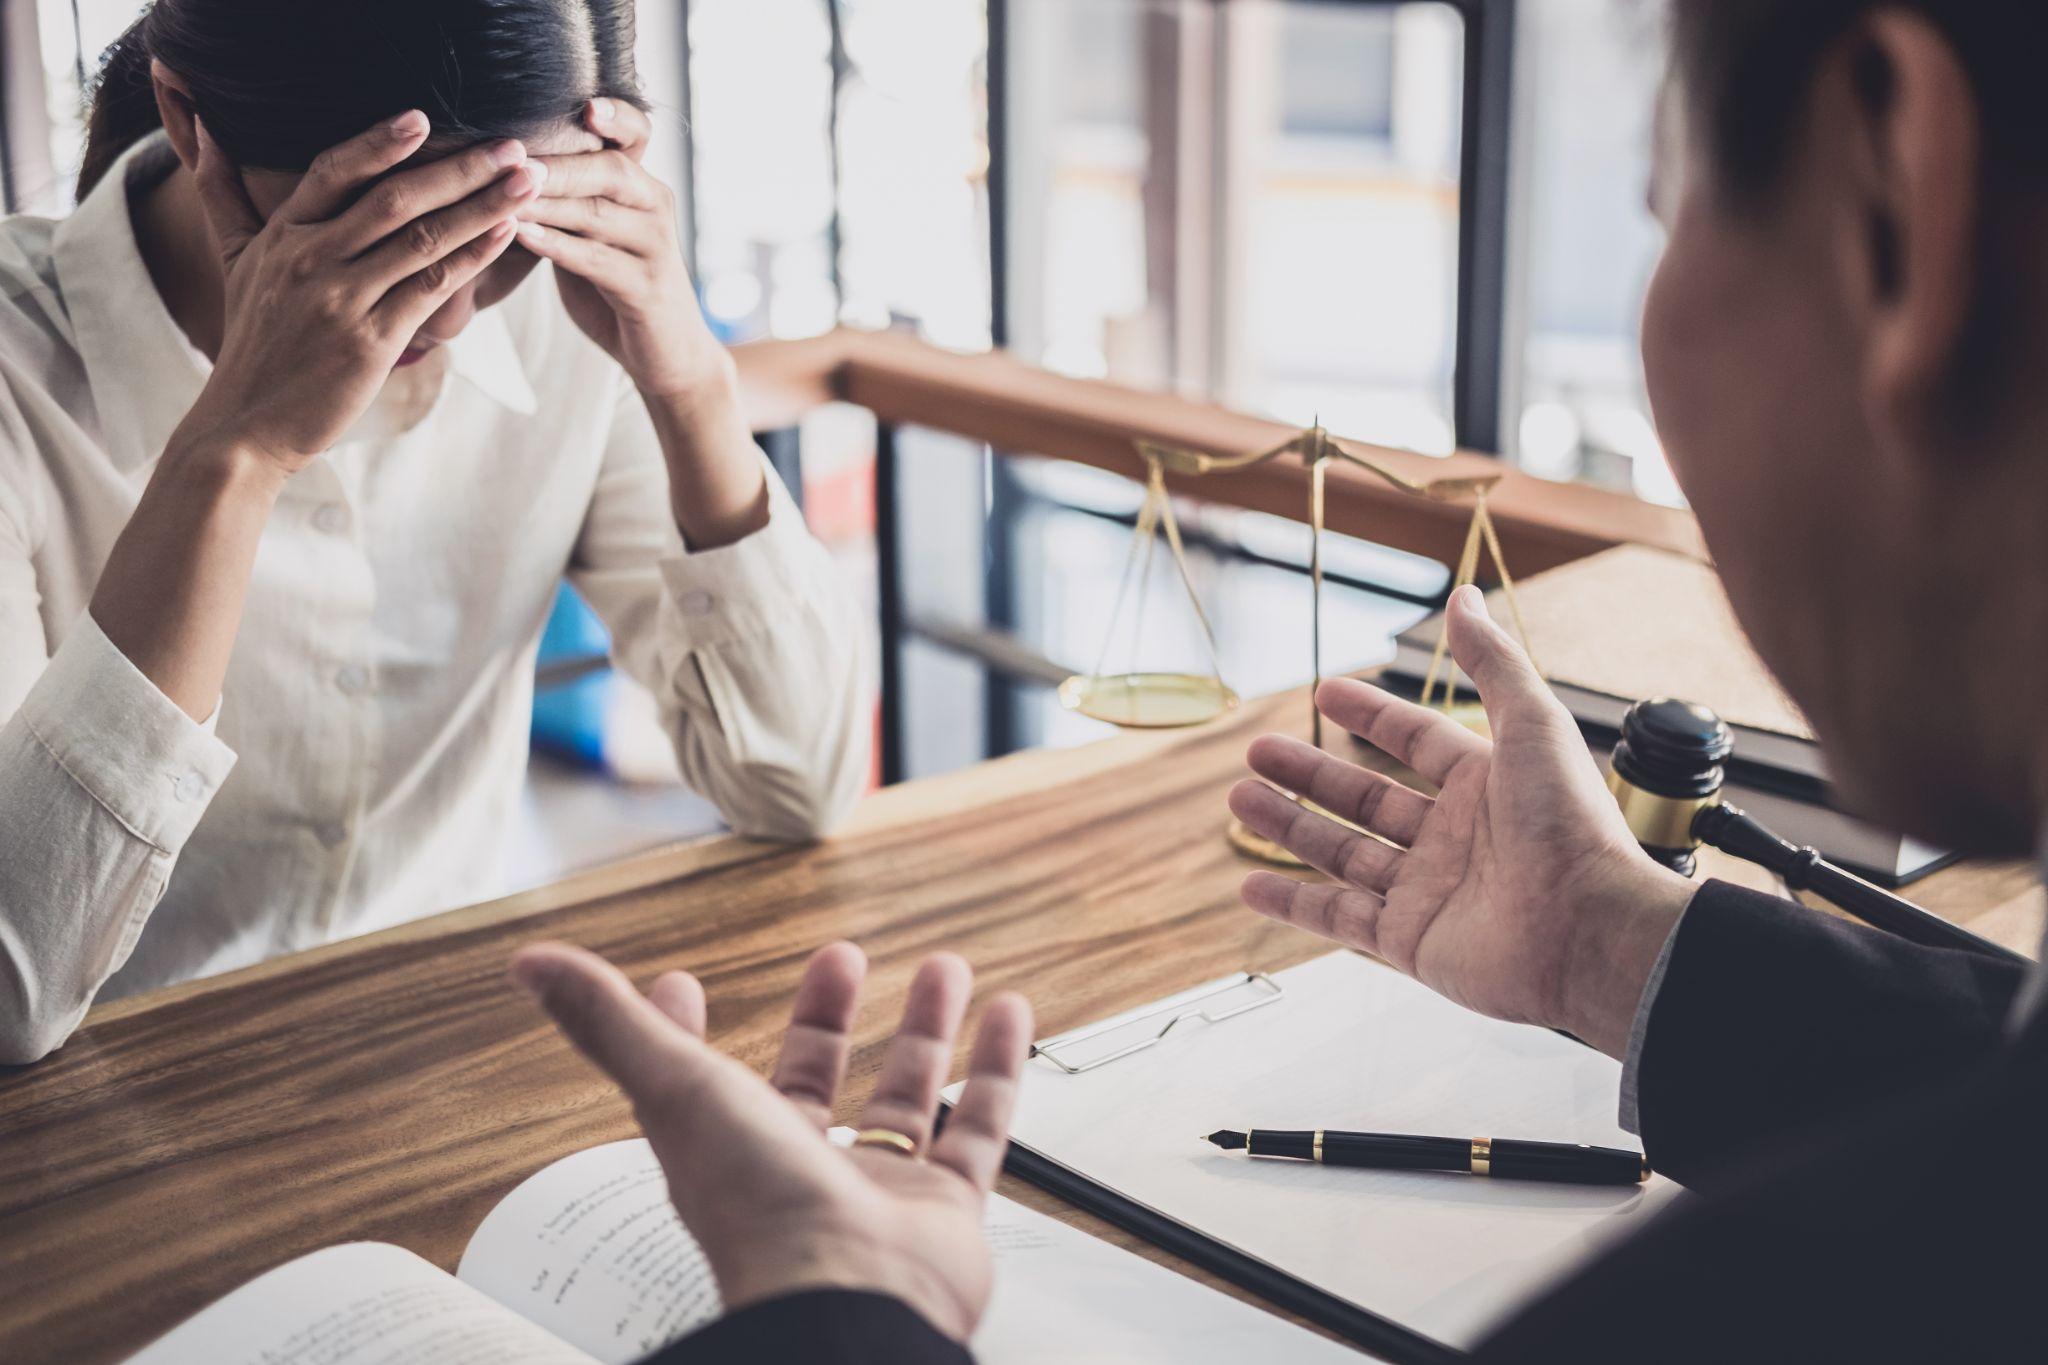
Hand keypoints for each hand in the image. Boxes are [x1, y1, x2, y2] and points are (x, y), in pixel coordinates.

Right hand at [181, 111, 539, 473]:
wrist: (247, 422)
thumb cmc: (253, 341)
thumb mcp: (233, 260)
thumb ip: (222, 193)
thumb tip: (203, 129)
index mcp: (283, 234)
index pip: (333, 170)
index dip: (379, 142)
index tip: (424, 116)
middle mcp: (310, 259)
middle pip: (393, 199)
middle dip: (459, 168)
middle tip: (512, 145)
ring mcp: (341, 299)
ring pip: (421, 238)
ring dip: (483, 206)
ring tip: (528, 180)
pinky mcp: (371, 341)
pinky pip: (432, 287)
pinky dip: (473, 256)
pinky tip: (507, 233)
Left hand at [512, 941, 1032, 1342]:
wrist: (849, 1295)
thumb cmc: (759, 1210)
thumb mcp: (674, 1088)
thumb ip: (610, 1022)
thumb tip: (531, 963)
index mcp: (726, 1145)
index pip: (698, 1078)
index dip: (685, 1031)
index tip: (681, 986)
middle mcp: (801, 1169)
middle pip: (814, 1082)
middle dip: (826, 1017)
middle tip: (842, 958)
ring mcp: (878, 1190)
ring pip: (902, 1099)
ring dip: (923, 1030)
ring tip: (944, 967)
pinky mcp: (946, 1206)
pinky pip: (977, 1127)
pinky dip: (995, 1069)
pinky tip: (1008, 1015)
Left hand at [516, 100, 730, 402]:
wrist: (668, 354)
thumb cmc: (620, 291)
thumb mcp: (595, 236)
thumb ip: (567, 201)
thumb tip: (504, 164)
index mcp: (643, 188)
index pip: (636, 134)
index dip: (614, 116)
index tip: (584, 107)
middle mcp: (656, 209)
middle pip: (610, 169)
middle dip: (558, 162)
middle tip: (510, 157)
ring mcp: (655, 248)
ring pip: (598, 212)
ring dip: (546, 202)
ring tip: (503, 193)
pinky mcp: (646, 289)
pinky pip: (597, 259)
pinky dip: (557, 245)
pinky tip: (522, 235)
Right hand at [1227, 586, 1695, 1056]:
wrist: (1592, 932)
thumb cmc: (1573, 829)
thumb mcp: (1533, 724)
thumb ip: (1492, 661)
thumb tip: (1465, 596)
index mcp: (1486, 784)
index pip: (1415, 741)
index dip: (1370, 715)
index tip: (1324, 692)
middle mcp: (1454, 838)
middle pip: (1365, 799)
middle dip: (1309, 774)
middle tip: (1257, 751)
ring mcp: (1429, 892)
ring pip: (1343, 853)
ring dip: (1290, 827)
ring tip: (1240, 799)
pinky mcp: (1411, 943)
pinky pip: (1340, 921)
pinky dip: (1293, 906)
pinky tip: (1251, 886)